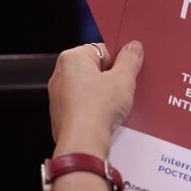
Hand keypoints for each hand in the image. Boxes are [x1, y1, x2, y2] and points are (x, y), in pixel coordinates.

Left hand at [49, 40, 143, 157]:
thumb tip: (133, 47)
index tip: (130, 71)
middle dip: (111, 79)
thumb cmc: (98, 108)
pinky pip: (82, 107)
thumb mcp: (124, 79)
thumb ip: (130, 59)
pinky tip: (106, 119)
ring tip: (116, 106)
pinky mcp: (61, 115)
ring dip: (104, 96)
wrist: (83, 142)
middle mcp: (60, 74)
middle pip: (94, 70)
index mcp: (72, 58)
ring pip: (88, 89)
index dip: (119, 61)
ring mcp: (58, 96)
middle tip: (125, 89)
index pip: (102, 50)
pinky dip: (95, 110)